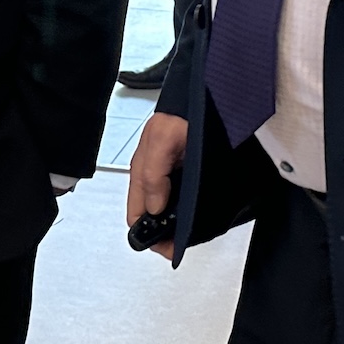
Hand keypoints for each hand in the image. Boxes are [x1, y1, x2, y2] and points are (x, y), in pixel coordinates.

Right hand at [125, 111, 188, 261]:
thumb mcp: (161, 138)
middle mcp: (158, 179)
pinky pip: (191, 205)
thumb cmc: (180, 112)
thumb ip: (153, 173)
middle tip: (181, 244)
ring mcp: (177, 181)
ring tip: (193, 234)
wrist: (207, 99)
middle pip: (155, 219)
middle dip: (167, 235)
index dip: (148, 233)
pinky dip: (195, 215)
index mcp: (143, 173)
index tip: (166, 244)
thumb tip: (155, 208)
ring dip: (181, 226)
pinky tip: (203, 218)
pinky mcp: (195, 181)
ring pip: (174, 215)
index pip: (137, 214)